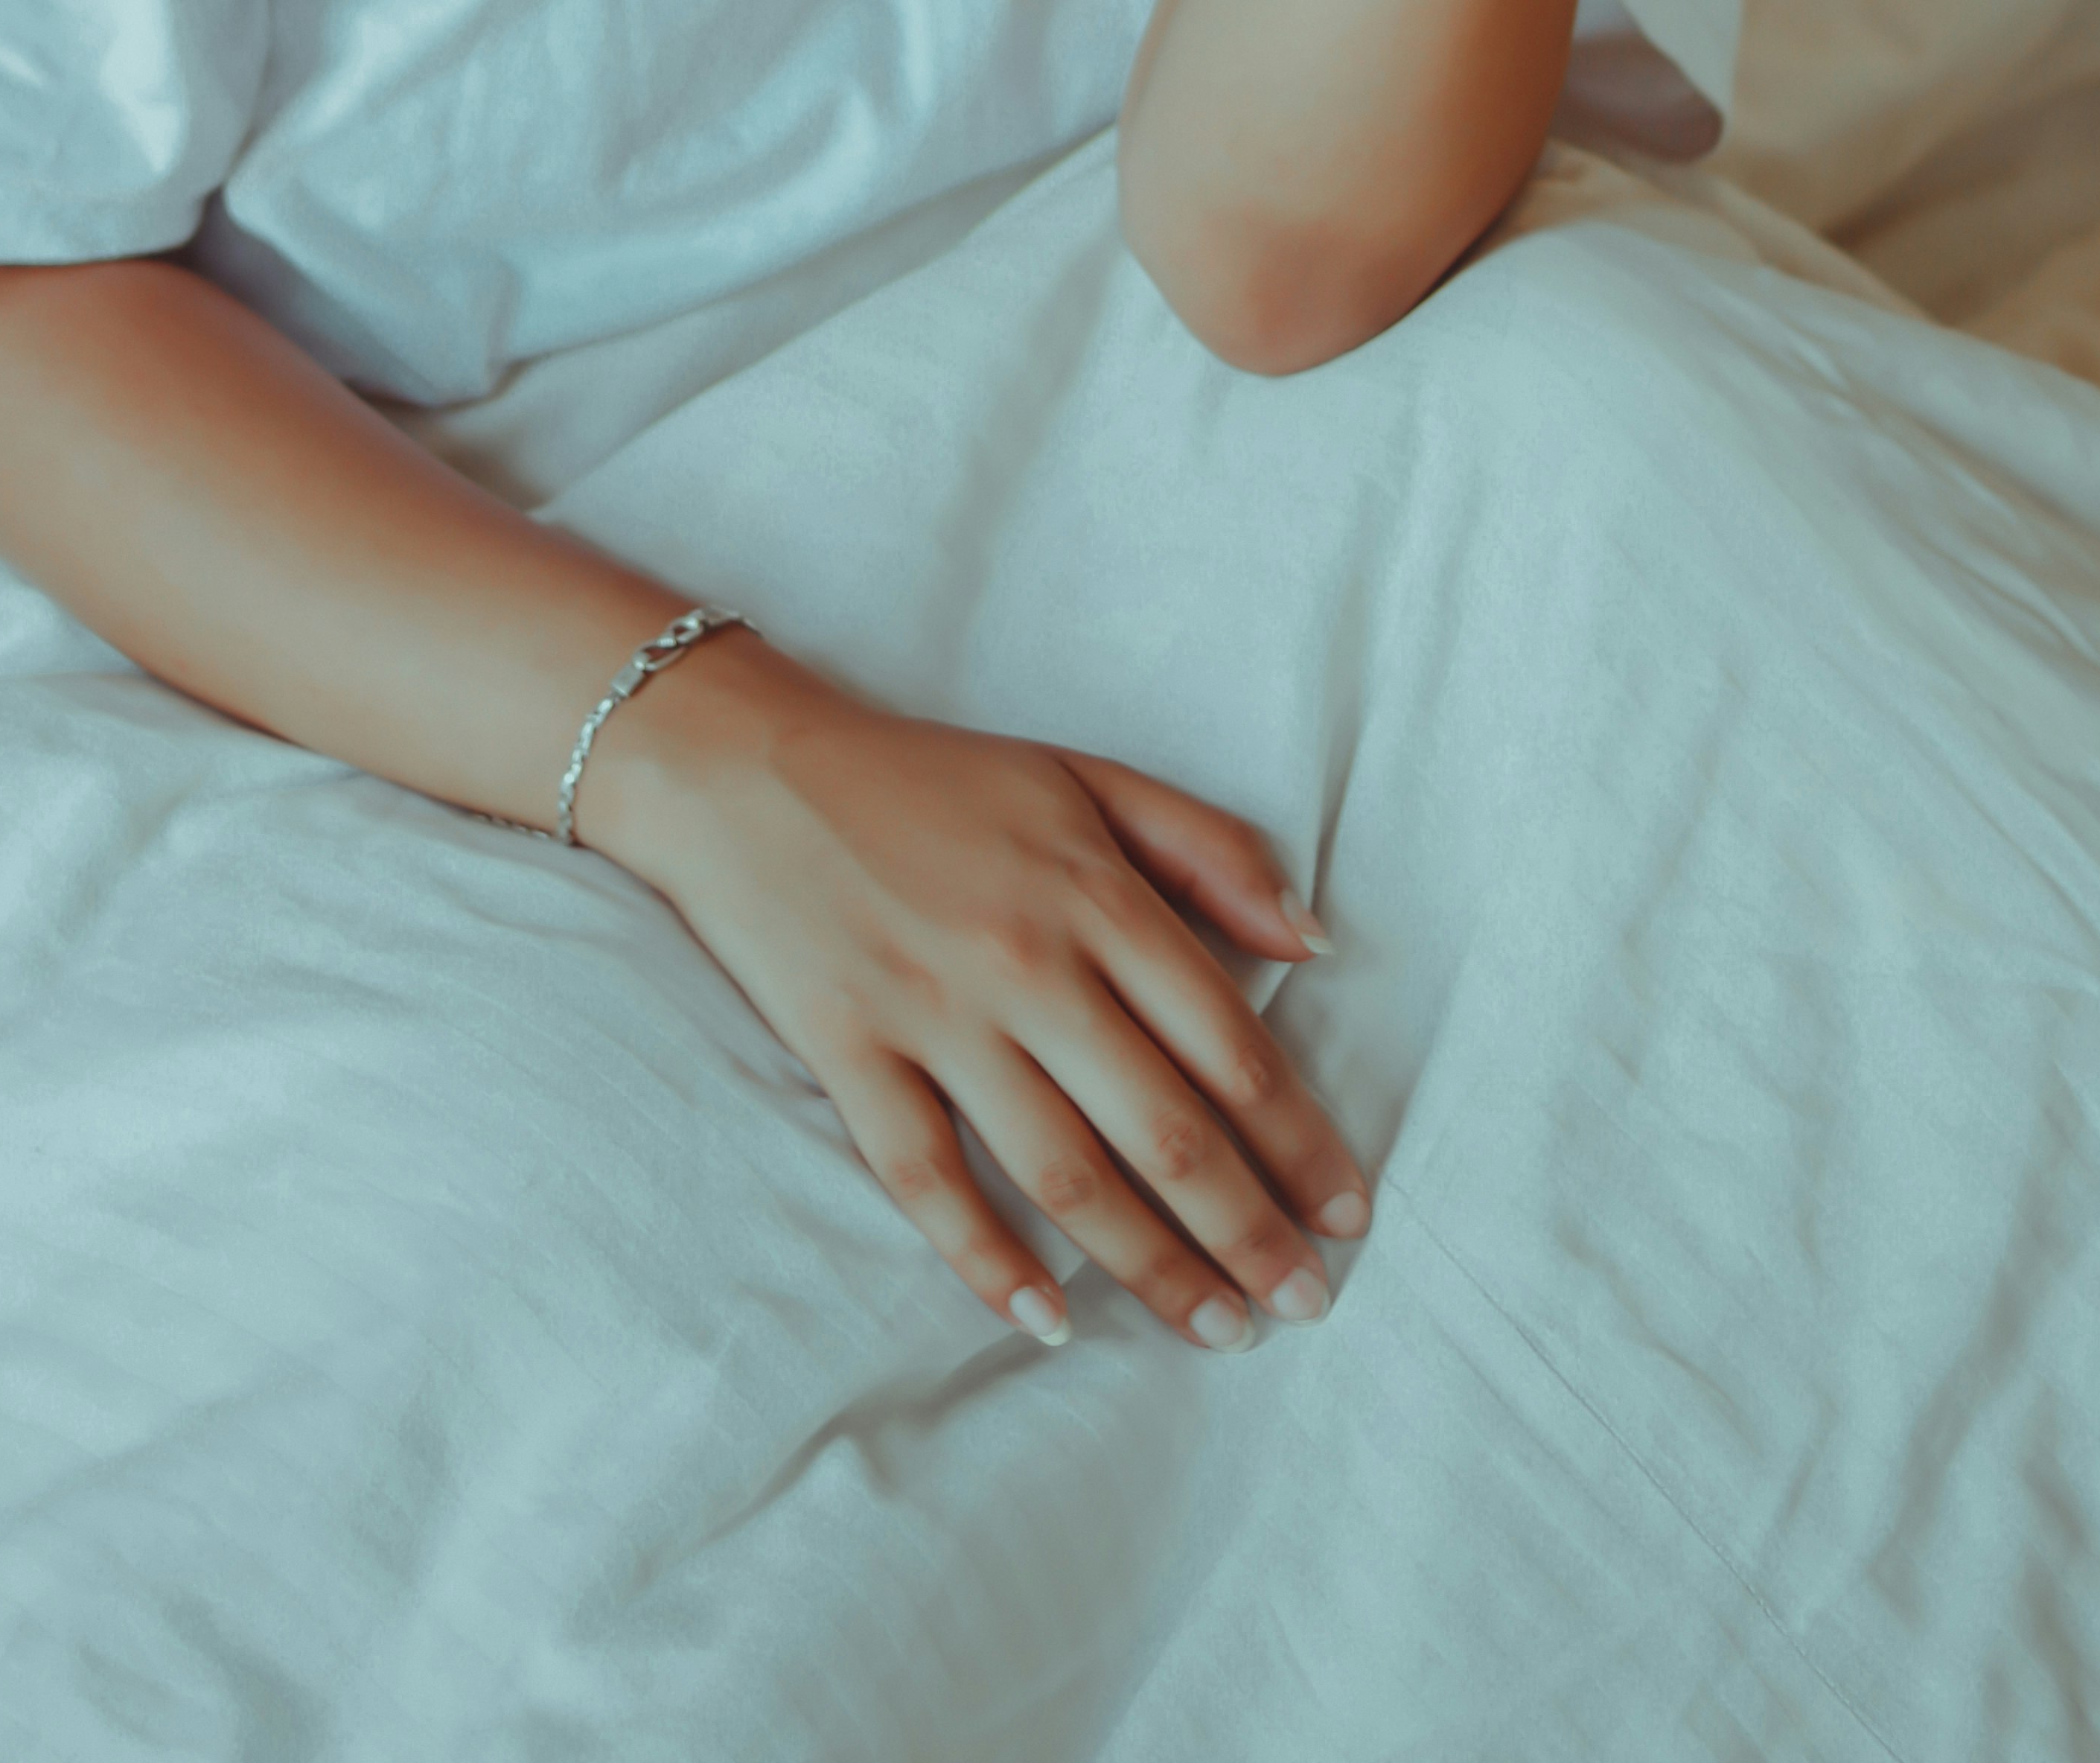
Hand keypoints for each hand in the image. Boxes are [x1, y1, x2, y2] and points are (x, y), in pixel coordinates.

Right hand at [576, 633, 1367, 1353]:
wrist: (751, 767)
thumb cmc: (935, 779)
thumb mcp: (1086, 777)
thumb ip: (1209, 849)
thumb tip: (1314, 943)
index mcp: (1095, 894)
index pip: (1227, 1045)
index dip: (1300, 1140)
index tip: (1348, 1211)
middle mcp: (1027, 965)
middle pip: (1164, 1129)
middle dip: (1248, 1231)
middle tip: (1306, 1303)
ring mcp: (934, 1018)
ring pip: (1066, 1174)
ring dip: (1152, 1267)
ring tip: (1218, 1331)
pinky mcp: (851, 1057)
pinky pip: (928, 1180)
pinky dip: (988, 1260)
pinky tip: (1049, 1320)